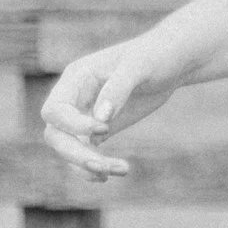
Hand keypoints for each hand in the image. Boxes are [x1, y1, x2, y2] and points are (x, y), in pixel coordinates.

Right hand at [38, 34, 187, 182]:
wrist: (173, 62)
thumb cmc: (155, 55)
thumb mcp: (140, 65)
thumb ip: (118, 88)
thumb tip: (100, 118)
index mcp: (76, 77)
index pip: (55, 110)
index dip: (72, 125)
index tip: (105, 129)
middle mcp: (74, 98)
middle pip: (55, 135)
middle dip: (76, 154)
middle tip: (103, 166)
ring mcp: (84, 116)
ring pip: (69, 149)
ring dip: (88, 165)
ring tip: (121, 170)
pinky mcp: (98, 130)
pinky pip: (86, 153)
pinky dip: (95, 167)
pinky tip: (115, 172)